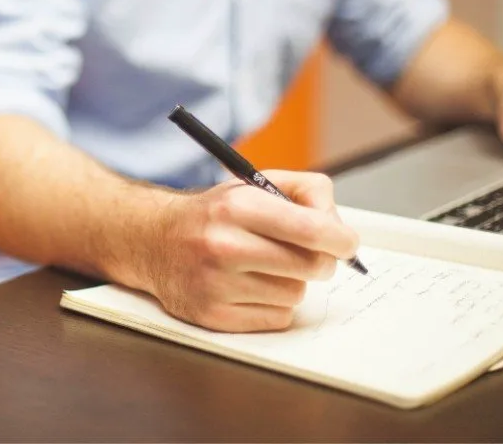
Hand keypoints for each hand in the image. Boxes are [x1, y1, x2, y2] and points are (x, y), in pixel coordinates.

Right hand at [148, 170, 358, 332]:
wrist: (155, 241)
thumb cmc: (215, 214)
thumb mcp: (254, 185)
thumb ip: (306, 192)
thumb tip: (340, 228)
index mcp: (237, 207)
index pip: (311, 229)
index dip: (341, 239)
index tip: (347, 243)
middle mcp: (224, 246)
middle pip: (312, 266)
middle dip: (321, 260)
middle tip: (310, 253)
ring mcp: (217, 285)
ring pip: (296, 293)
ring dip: (292, 281)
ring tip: (266, 266)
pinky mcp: (214, 316)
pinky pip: (278, 318)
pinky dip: (275, 304)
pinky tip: (252, 286)